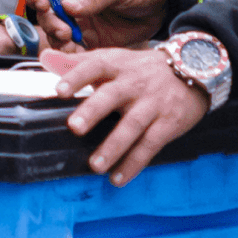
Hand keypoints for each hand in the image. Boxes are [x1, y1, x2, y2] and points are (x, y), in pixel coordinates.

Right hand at [26, 0, 167, 52]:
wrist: (161, 5)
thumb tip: (68, 6)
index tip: (44, 6)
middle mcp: (70, 2)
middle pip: (45, 14)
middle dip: (51, 24)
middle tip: (65, 31)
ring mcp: (78, 23)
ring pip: (55, 35)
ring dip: (59, 42)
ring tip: (73, 45)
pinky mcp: (89, 41)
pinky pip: (73, 51)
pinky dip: (72, 56)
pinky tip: (81, 55)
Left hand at [41, 46, 209, 185]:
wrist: (194, 68)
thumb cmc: (142, 69)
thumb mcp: (114, 59)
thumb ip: (78, 62)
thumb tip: (44, 60)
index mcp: (117, 65)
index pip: (95, 65)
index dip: (76, 76)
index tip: (59, 90)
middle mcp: (134, 82)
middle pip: (112, 95)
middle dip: (93, 111)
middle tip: (75, 128)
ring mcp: (153, 103)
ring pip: (132, 125)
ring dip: (113, 147)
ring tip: (95, 166)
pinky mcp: (169, 122)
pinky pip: (150, 145)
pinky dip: (134, 163)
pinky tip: (118, 178)